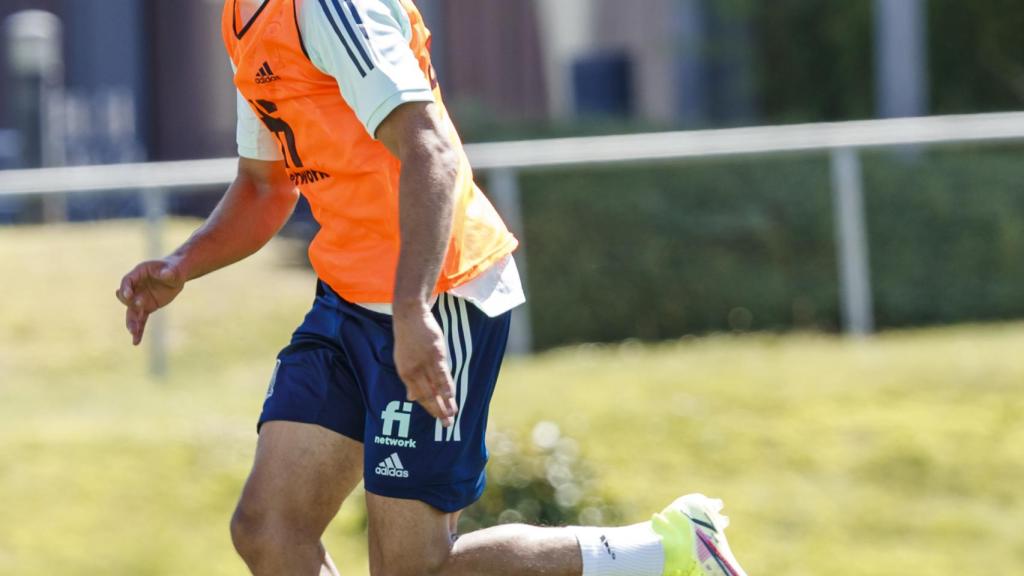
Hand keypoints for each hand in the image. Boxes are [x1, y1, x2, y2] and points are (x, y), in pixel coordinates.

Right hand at [115, 258, 185, 345]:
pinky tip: (136, 342)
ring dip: (132, 323)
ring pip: (133, 312)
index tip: (127, 295)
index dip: (126, 288)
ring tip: (133, 333)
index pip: (128, 281)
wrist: (176, 275)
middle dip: (130, 305)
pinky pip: (141, 320)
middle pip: (127, 298)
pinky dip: (139, 330)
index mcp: (138, 273)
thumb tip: (166, 274)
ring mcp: (140, 298)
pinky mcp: (147, 307)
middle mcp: (135, 287)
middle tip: (137, 310)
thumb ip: (169, 272)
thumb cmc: (173, 268)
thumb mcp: (173, 269)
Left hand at [392, 301, 457, 425]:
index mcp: (404, 373)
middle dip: (438, 411)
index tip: (437, 418)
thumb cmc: (407, 338)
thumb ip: (409, 380)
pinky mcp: (436, 354)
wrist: (410, 316)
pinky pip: (443, 374)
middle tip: (446, 425)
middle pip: (428, 395)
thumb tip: (411, 398)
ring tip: (453, 415)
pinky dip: (448, 387)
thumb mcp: (402, 360)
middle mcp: (414, 371)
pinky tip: (452, 397)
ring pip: (437, 388)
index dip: (428, 408)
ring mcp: (425, 363)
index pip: (418, 396)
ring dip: (445, 403)